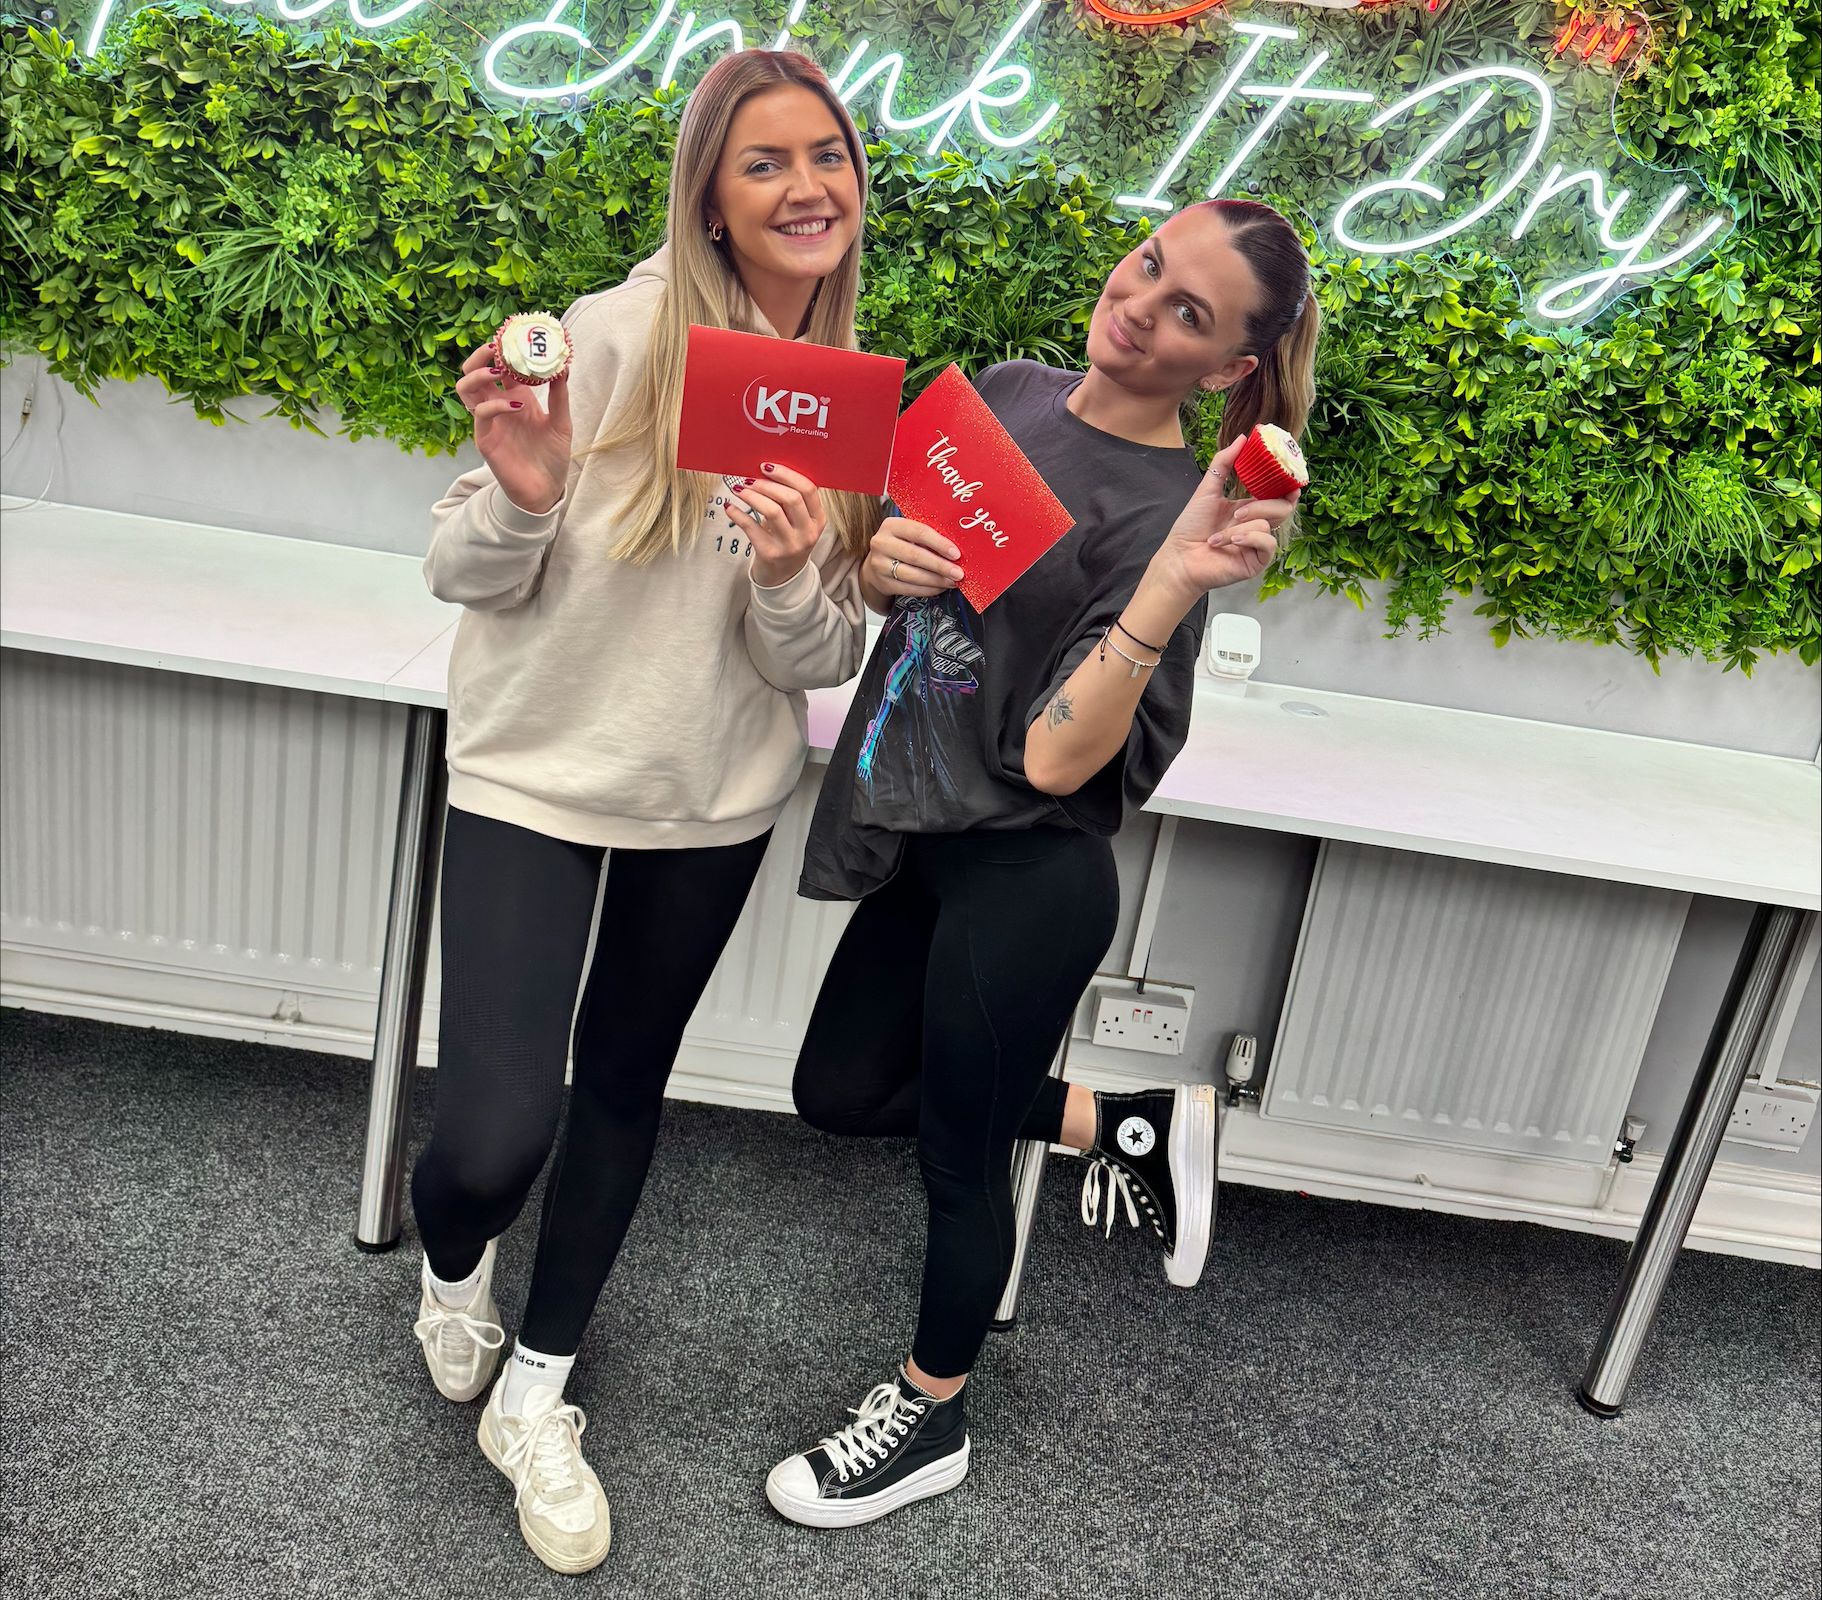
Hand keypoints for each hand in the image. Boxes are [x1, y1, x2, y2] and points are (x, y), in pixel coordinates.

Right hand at [455, 340, 572, 515]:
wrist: (546, 490)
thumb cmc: (552, 457)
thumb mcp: (562, 422)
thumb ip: (560, 395)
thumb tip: (563, 367)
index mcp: (515, 396)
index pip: (499, 365)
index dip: (503, 349)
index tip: (516, 334)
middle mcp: (498, 405)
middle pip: (474, 371)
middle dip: (481, 355)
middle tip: (497, 346)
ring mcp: (489, 421)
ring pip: (466, 388)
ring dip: (479, 375)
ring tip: (500, 372)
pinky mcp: (485, 439)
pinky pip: (481, 414)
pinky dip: (497, 404)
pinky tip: (518, 405)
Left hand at [727, 462, 826, 586]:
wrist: (784, 576)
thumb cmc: (789, 540)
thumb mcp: (799, 522)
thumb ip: (791, 500)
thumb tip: (764, 471)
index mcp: (817, 520)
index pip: (808, 490)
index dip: (787, 474)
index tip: (767, 467)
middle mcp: (807, 533)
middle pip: (790, 498)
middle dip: (767, 484)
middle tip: (750, 479)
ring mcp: (789, 545)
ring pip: (772, 511)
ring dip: (753, 495)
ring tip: (740, 489)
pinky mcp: (770, 554)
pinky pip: (751, 527)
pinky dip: (738, 514)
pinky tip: (730, 506)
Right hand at [867, 517, 964, 599]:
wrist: (878, 562)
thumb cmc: (902, 544)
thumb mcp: (910, 533)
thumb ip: (929, 536)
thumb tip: (957, 551)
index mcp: (892, 525)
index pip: (919, 532)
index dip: (939, 543)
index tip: (956, 554)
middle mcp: (882, 543)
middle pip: (915, 555)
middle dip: (940, 566)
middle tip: (958, 573)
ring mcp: (879, 565)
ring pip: (912, 575)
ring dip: (936, 580)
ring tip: (952, 582)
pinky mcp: (882, 583)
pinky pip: (909, 589)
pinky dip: (927, 590)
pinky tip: (940, 588)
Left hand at [1149, 437, 1296, 601]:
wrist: (1179, 557)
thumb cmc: (1191, 527)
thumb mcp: (1207, 489)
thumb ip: (1224, 462)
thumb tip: (1243, 437)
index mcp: (1250, 507)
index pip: (1279, 494)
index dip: (1289, 484)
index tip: (1290, 473)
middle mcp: (1257, 524)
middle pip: (1283, 507)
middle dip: (1262, 505)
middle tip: (1239, 511)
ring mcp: (1258, 543)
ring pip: (1269, 524)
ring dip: (1240, 527)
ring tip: (1219, 535)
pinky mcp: (1257, 561)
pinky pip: (1267, 543)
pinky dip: (1248, 539)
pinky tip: (1230, 542)